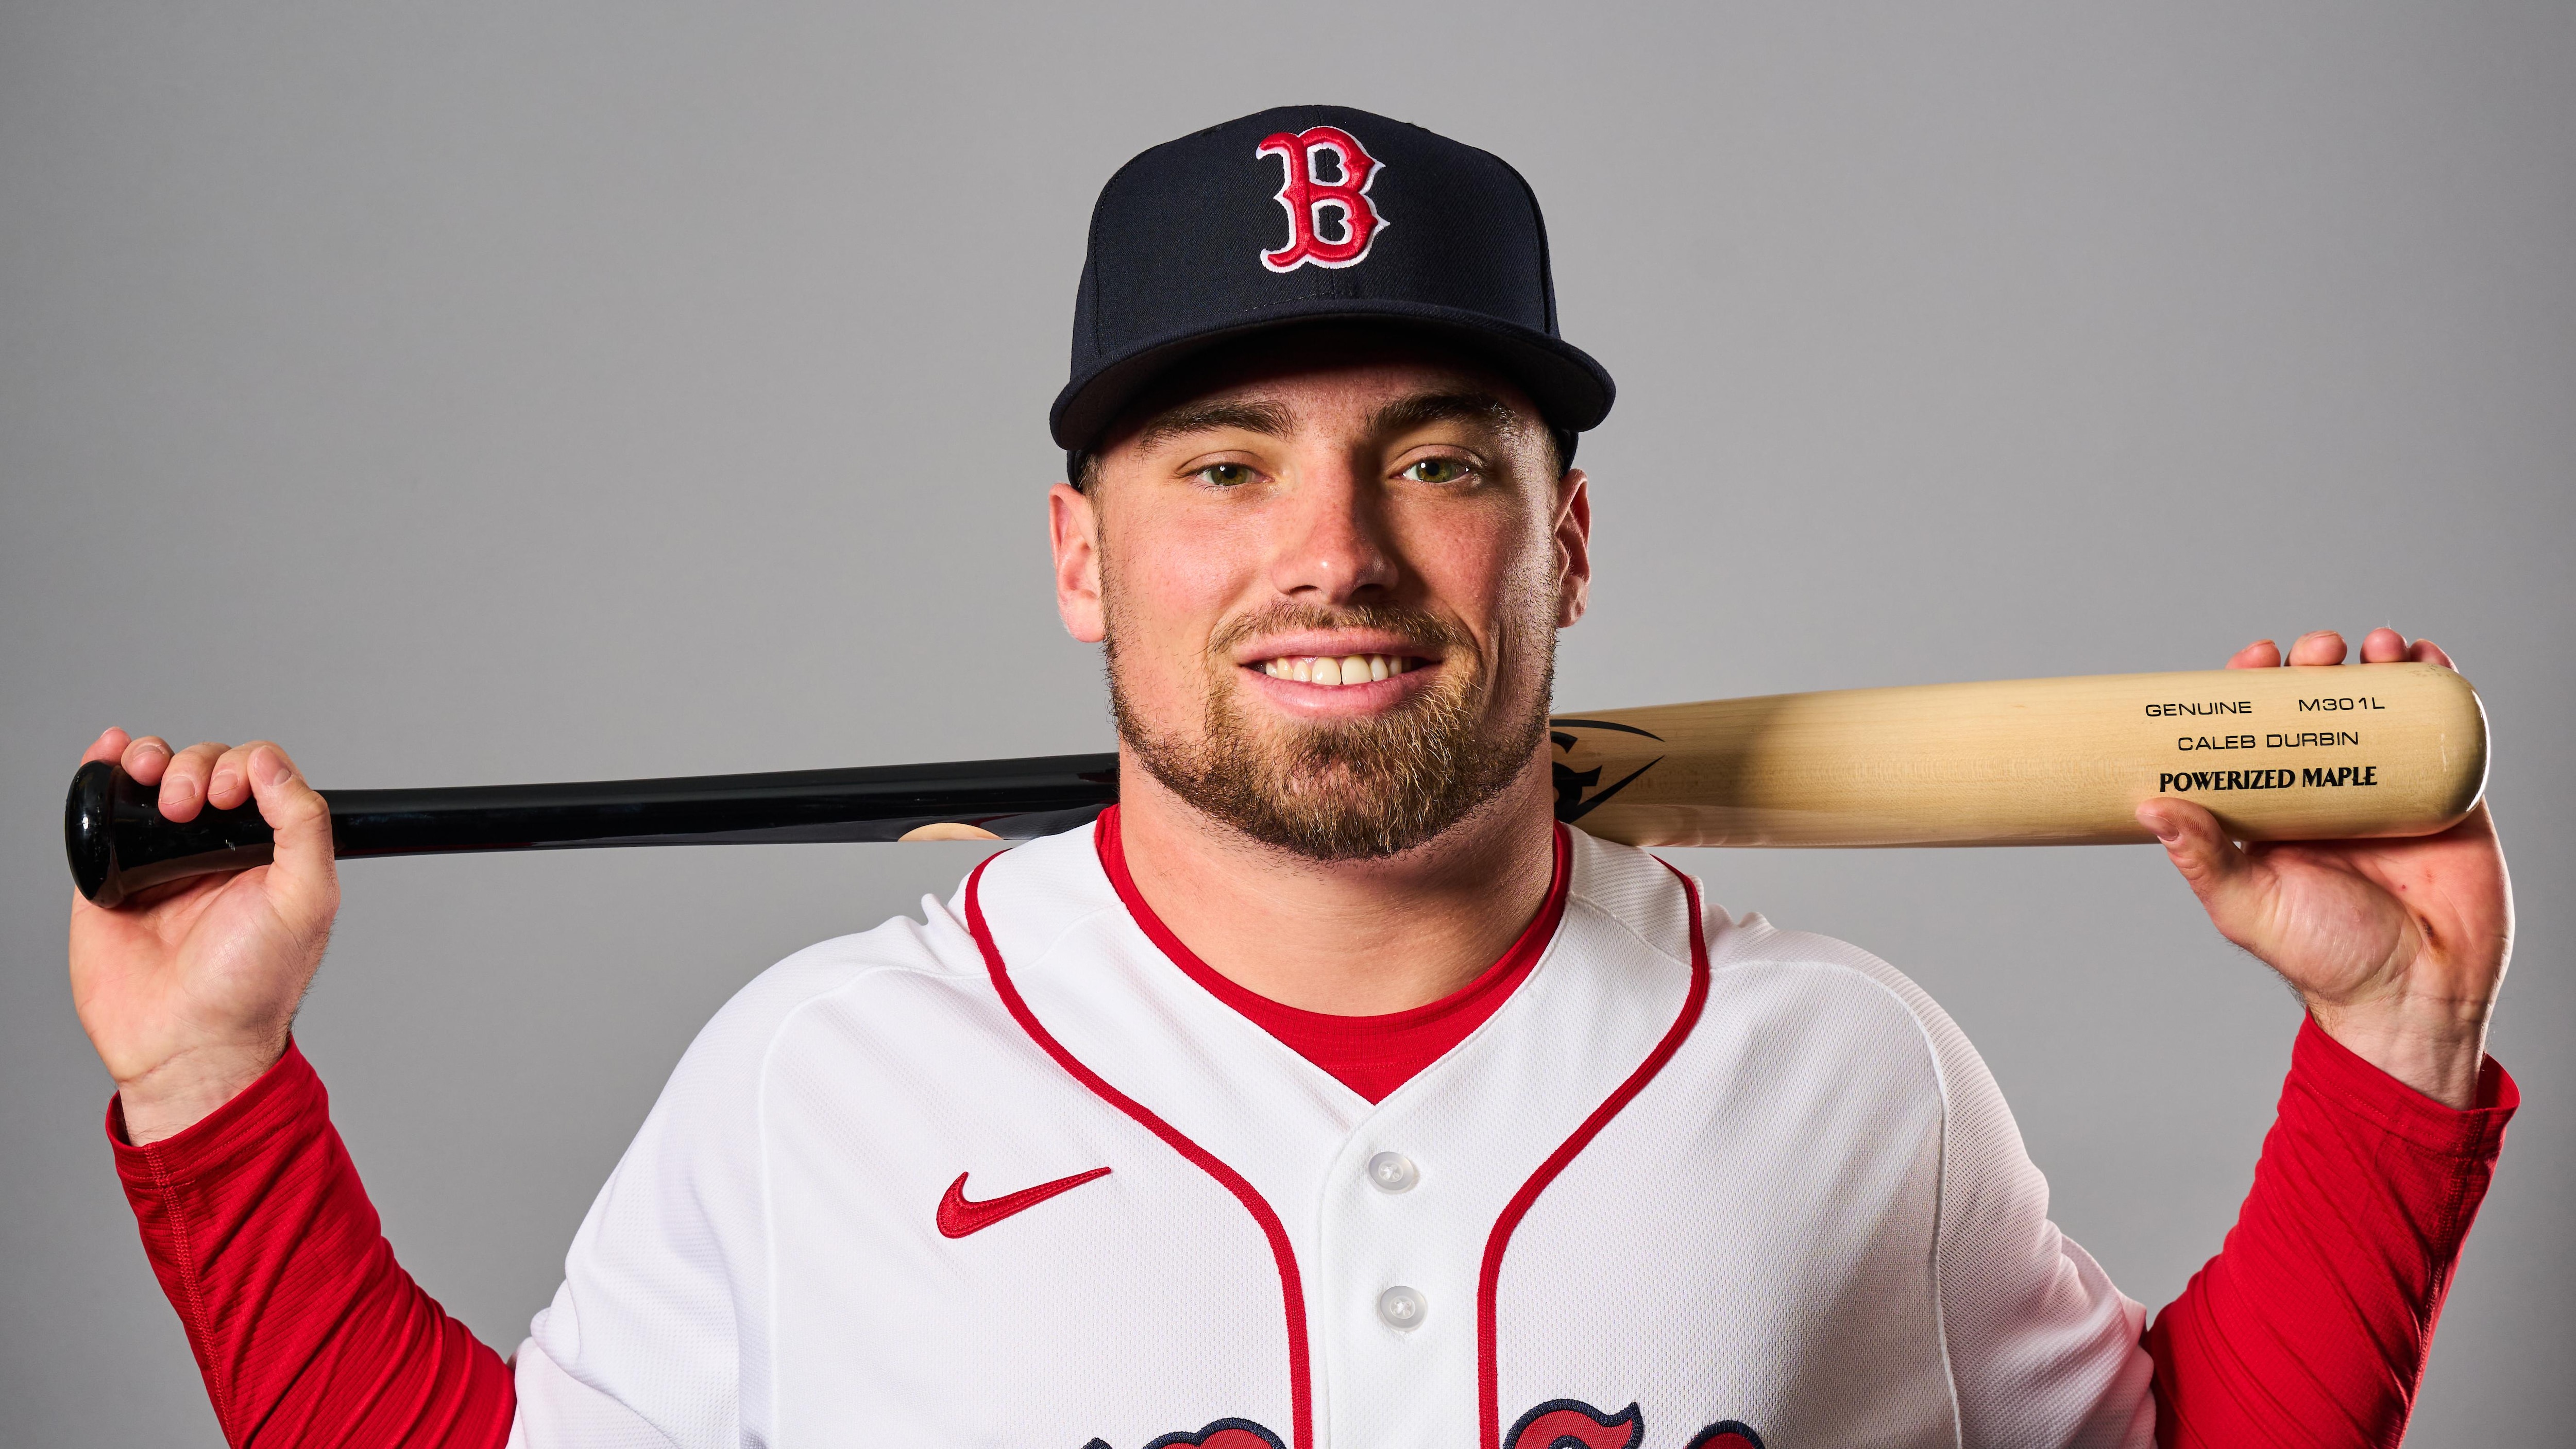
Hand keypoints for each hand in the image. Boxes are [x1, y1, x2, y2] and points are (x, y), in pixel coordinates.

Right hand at [68, 729, 339, 1143]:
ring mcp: (162, 857)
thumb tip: (273, 764)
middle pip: (206, 767)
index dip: (245, 766)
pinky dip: (105, 766)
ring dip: (153, 757)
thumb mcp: (307, 900)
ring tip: (151, 780)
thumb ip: (304, 826)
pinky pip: (108, 807)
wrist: (184, 1042)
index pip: (259, 774)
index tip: (232, 795)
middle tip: (190, 805)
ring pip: (157, 776)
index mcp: (267, 850)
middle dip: (196, 767)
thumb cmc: (252, 984)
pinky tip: (109, 749)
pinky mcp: (111, 874)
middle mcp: (216, 848)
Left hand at [2136, 629, 2510, 1107]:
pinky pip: (2441, 729)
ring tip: (2377, 647)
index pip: (2258, 731)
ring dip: (2377, 664)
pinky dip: (2436, 686)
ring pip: (2380, 707)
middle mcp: (2329, 790)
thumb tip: (2149, 807)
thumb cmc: (2329, 960)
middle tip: (2319, 650)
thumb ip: (2204, 859)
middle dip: (2318, 664)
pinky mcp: (2445, 793)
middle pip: (2320, 705)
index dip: (2256, 687)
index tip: (2256, 659)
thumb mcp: (2250, 906)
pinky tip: (2427, 660)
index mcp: (2276, 809)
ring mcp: (2389, 787)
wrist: (2420, 993)